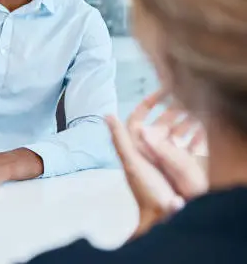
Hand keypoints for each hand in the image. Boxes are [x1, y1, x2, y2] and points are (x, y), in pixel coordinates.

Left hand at [107, 91, 207, 237]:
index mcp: (134, 146)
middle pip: (158, 124)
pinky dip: (191, 139)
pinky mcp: (172, 170)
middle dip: (171, 110)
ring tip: (196, 113)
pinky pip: (182, 149)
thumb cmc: (145, 190)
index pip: (138, 118)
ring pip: (171, 134)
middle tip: (187, 99)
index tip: (161, 91)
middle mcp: (145, 151)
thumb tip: (106, 114)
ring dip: (183, 122)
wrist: (159, 215)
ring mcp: (159, 161)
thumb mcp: (132, 161)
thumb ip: (120, 138)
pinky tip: (200, 135)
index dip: (147, 103)